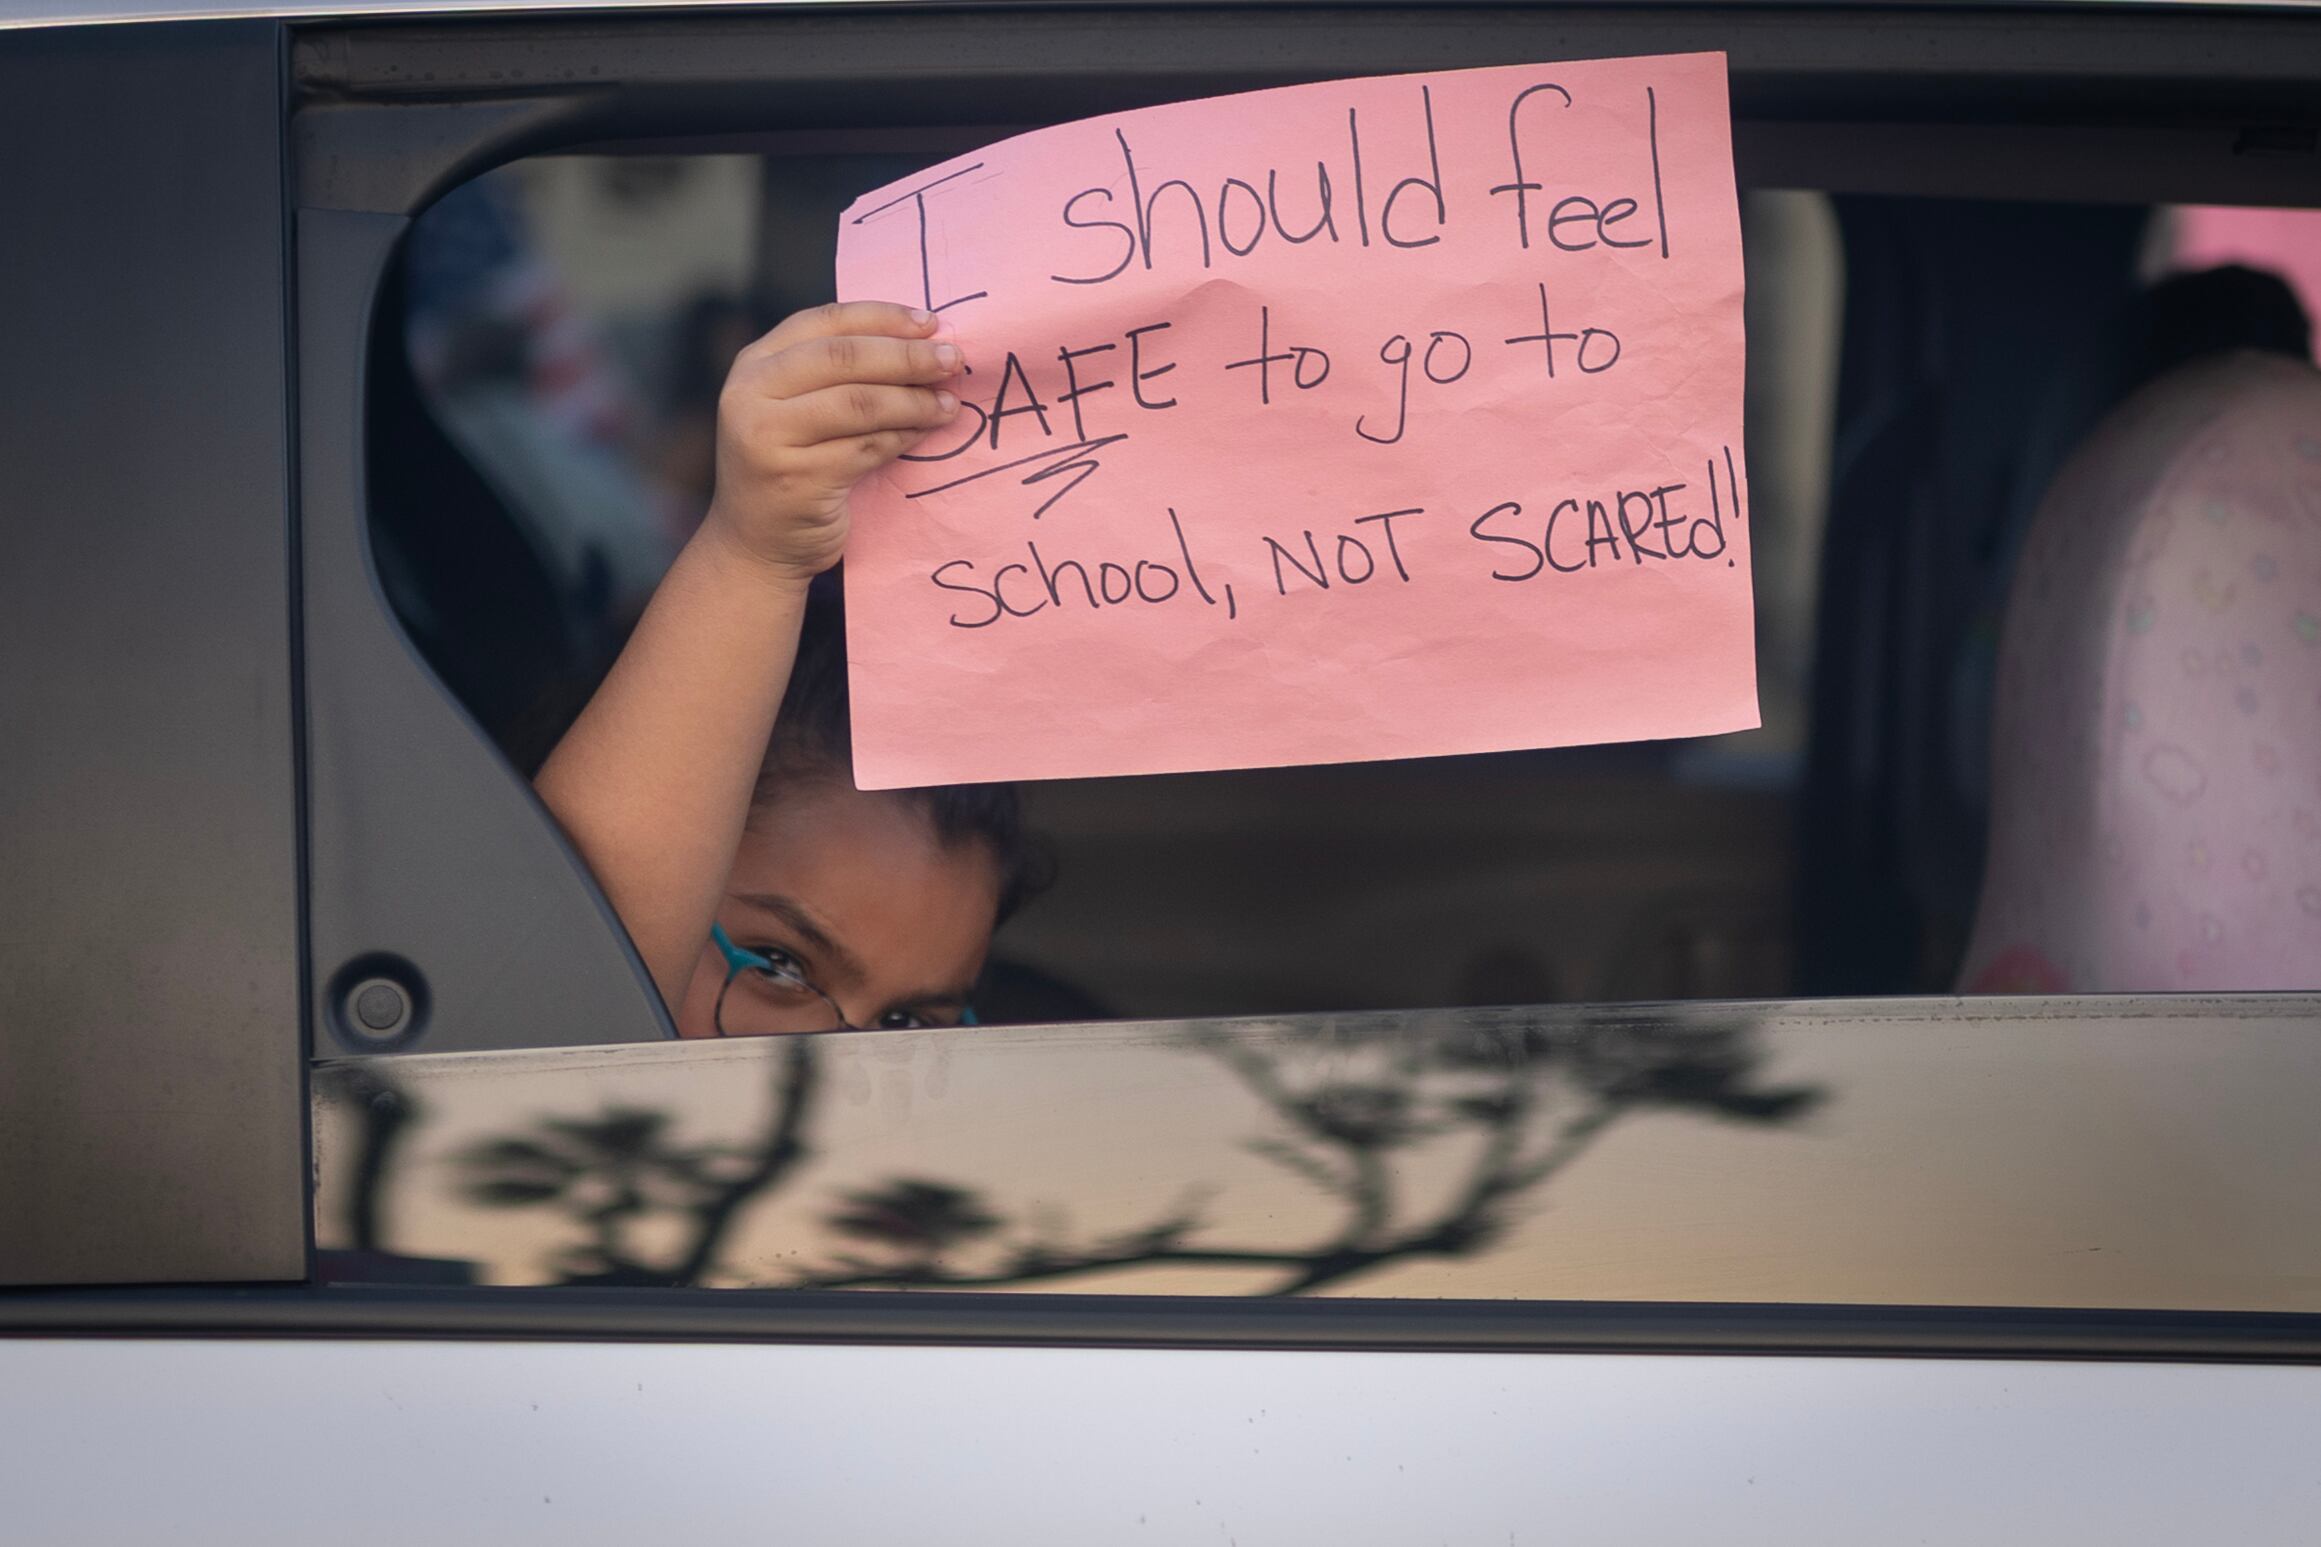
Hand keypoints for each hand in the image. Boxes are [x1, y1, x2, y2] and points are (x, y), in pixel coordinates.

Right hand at [705, 301, 963, 582]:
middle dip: (906, 356)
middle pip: (844, 358)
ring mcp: (768, 438)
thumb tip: (923, 343)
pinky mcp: (796, 479)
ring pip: (858, 404)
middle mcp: (751, 394)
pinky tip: (925, 432)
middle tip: (953, 360)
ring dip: (913, 401)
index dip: (882, 317)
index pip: (825, 322)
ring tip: (948, 402)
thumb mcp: (798, 408)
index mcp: (755, 364)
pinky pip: (866, 448)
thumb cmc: (792, 467)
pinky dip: (902, 437)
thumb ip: (838, 374)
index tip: (932, 323)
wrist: (757, 544)